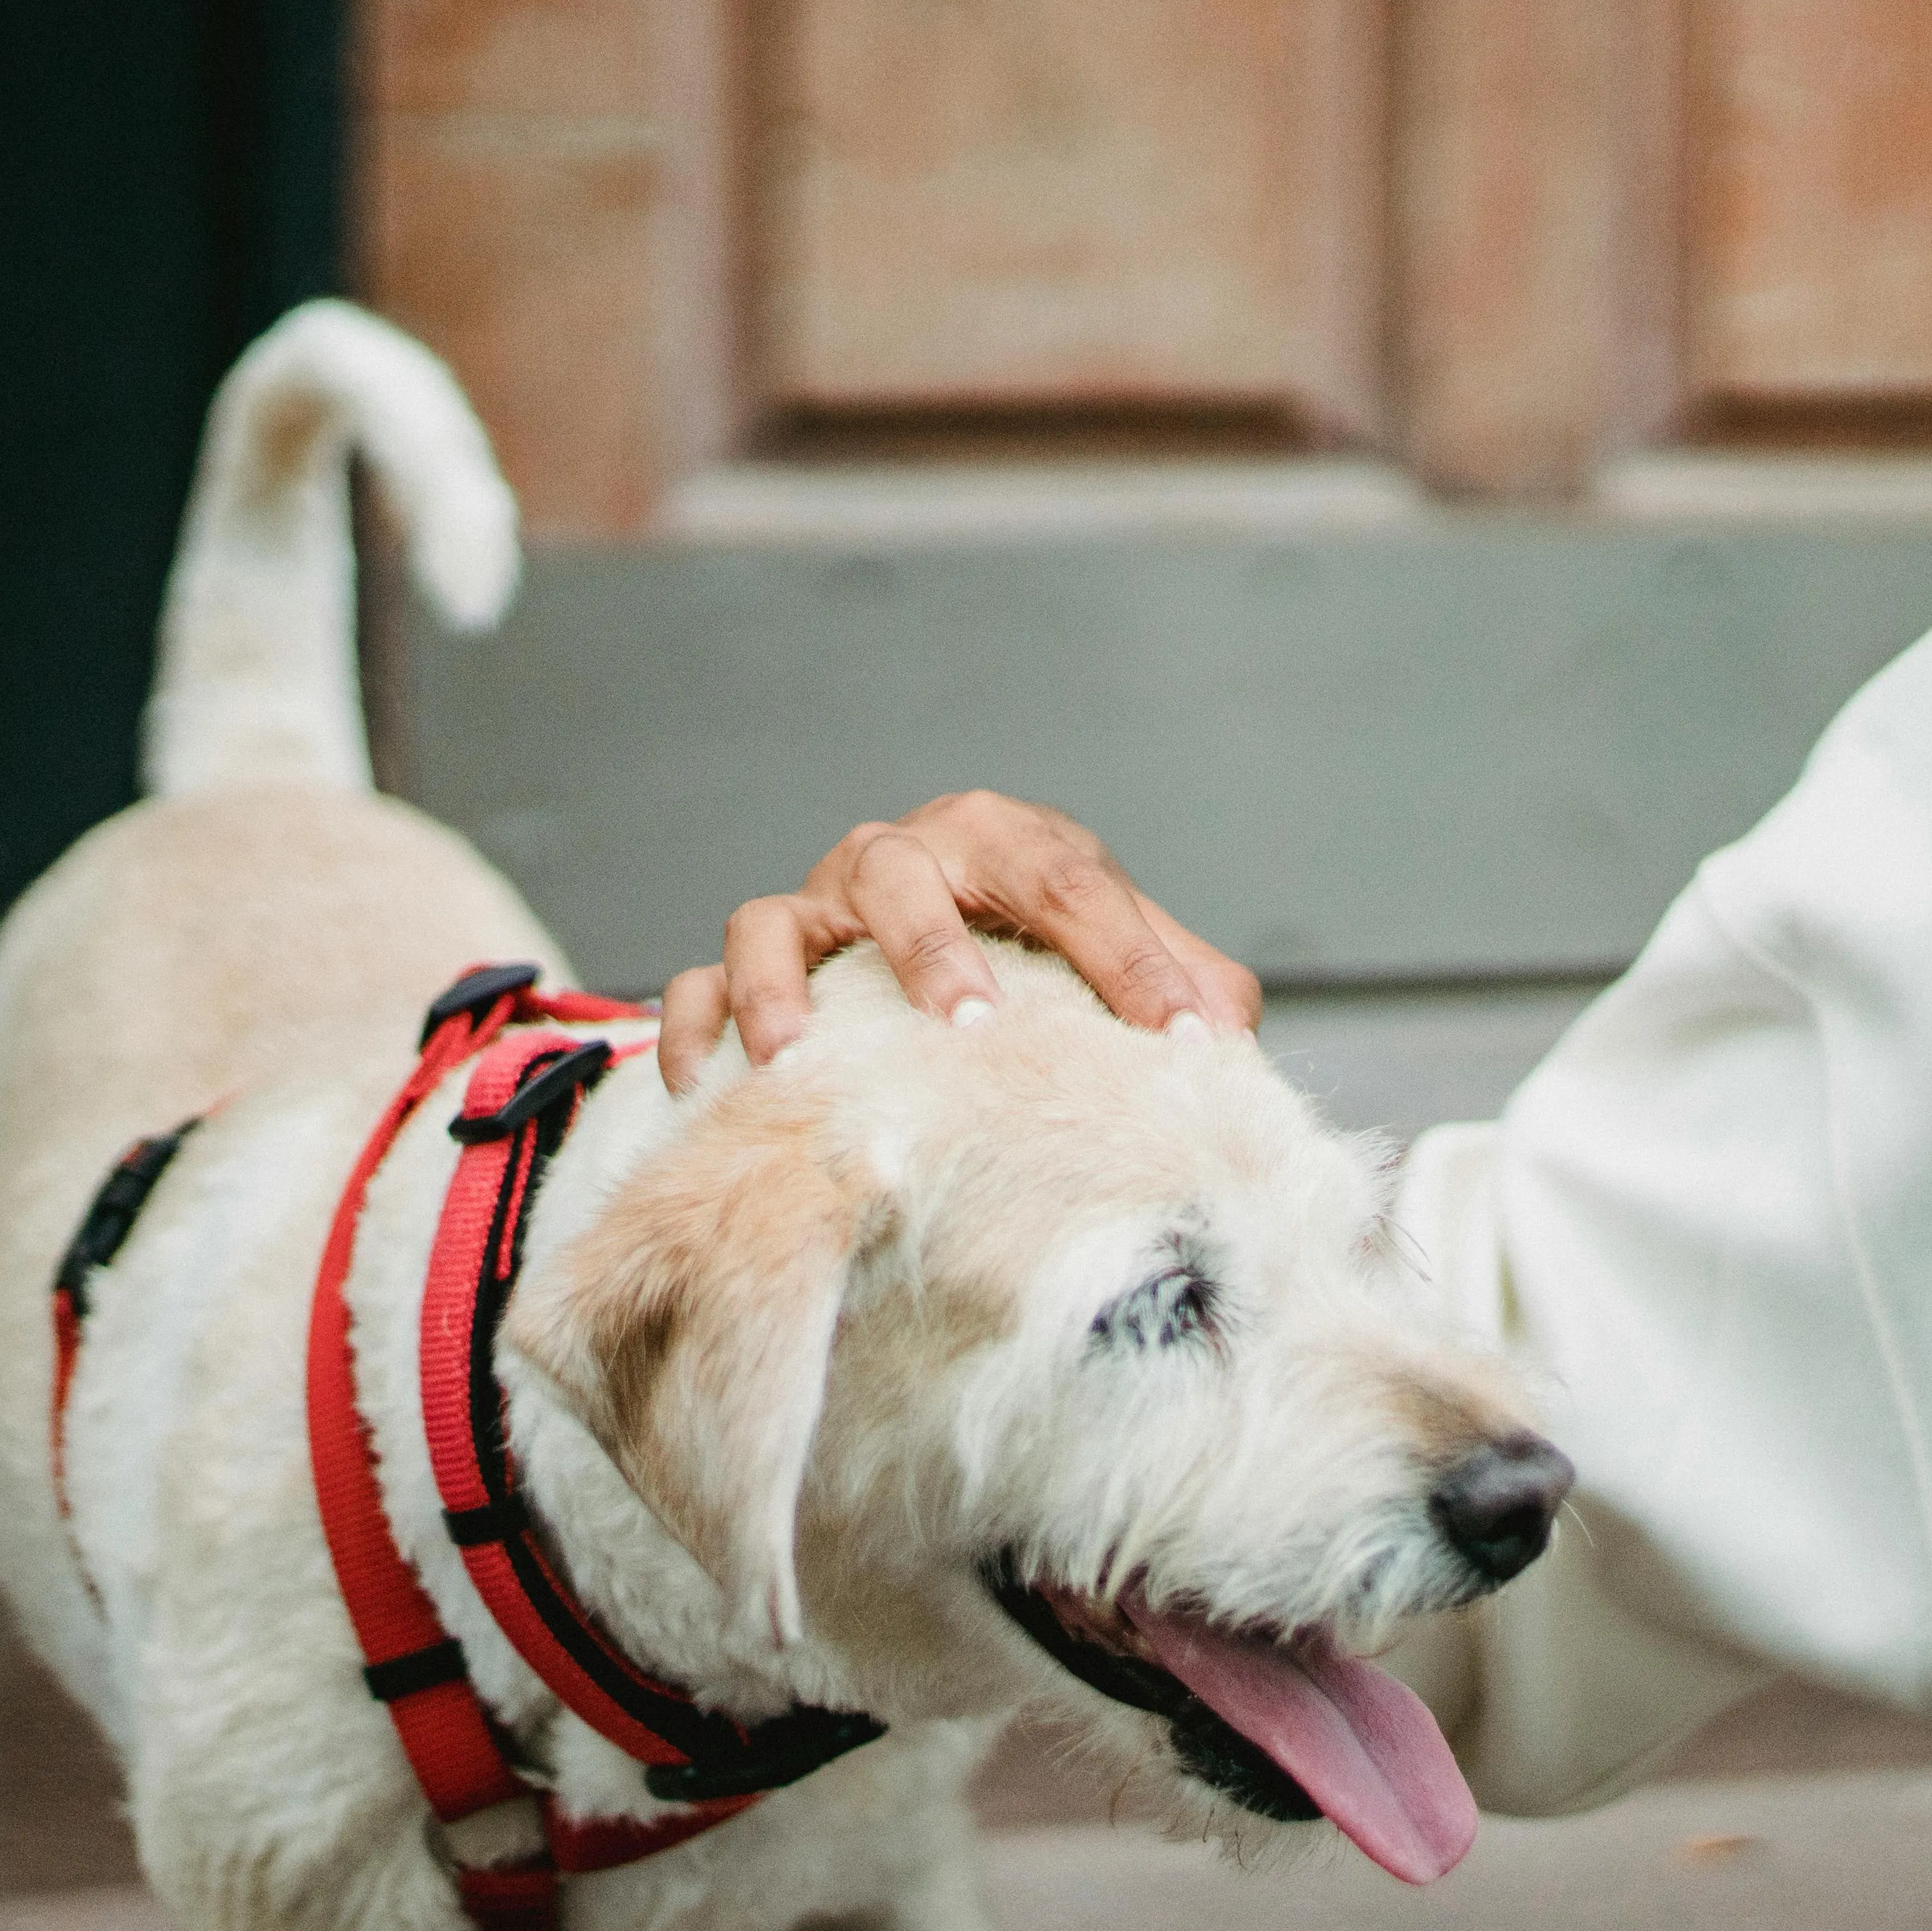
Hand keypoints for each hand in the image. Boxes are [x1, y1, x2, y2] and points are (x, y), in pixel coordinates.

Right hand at [656, 792, 1263, 1091]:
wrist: (956, 952)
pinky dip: (695, 1027)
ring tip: (795, 1058)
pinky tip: (708, 1087)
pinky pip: (697, 983)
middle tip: (969, 1028)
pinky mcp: (756, 964)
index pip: (1073, 887)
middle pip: (904, 875)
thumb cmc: (1054, 955)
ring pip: (774, 920)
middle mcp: (905, 859)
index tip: (1181, 1041)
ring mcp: (818, 908)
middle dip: (933, 948)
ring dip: (780, 985)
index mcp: (1009, 843)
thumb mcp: (1131, 961)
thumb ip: (1195, 991)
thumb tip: (1236, 1049)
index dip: (1133, 961)